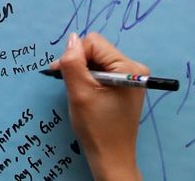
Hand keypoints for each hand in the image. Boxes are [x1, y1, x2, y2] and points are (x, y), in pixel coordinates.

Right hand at [59, 32, 144, 180]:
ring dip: (82, 71)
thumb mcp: (79, 92)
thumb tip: (71, 38)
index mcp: (128, 66)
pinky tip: (86, 93)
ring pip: (97, 59)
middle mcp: (133, 67)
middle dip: (79, 63)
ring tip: (77, 90)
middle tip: (69, 84)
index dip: (75, 55)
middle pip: (96, 50)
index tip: (61, 73)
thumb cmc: (96, 126)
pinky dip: (89, 78)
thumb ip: (73, 63)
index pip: (93, 43)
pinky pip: (102, 70)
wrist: (110, 156)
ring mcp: (130, 76)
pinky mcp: (125, 84)